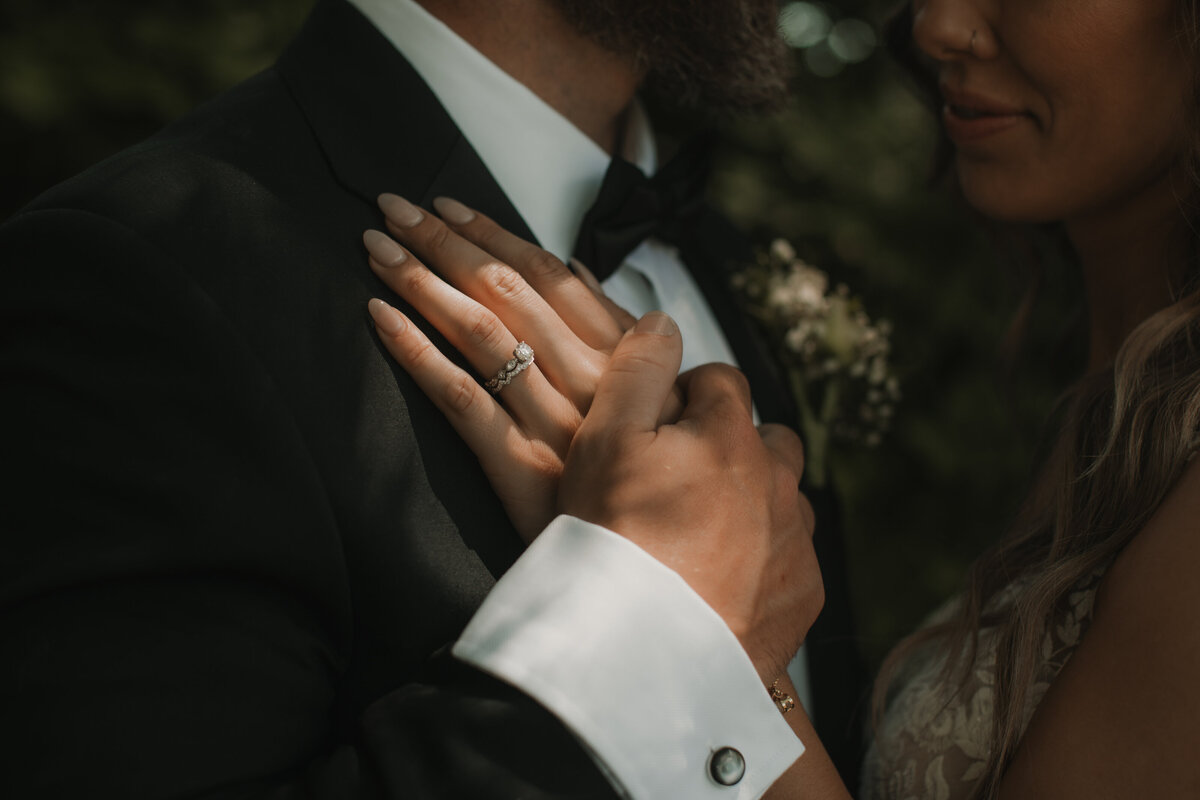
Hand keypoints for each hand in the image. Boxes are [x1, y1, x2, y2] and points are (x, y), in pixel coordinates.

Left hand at [364, 195, 665, 539]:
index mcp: (622, 359)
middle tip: (392, 208)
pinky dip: (418, 353)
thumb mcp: (653, 398)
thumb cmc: (647, 476)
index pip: (549, 276)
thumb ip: (618, 333)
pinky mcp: (522, 470)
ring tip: (378, 249)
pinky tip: (381, 319)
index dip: (493, 234)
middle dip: (444, 243)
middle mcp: (591, 382)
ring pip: (483, 334)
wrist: (652, 563)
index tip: (446, 206)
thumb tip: (579, 267)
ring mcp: (555, 424)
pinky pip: (462, 401)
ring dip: (424, 283)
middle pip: (507, 293)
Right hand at [561, 312, 823, 680]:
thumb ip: (637, 369)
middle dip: (732, 445)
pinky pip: (790, 558)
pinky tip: (720, 581)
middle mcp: (777, 479)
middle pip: (766, 436)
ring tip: (700, 535)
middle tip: (679, 481)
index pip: (719, 380)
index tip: (656, 426)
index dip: (685, 396)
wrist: (645, 654)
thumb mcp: (604, 439)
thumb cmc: (617, 542)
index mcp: (730, 434)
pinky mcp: (803, 593)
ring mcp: (796, 538)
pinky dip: (763, 560)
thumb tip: (664, 322)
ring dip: (753, 502)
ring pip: (784, 497)